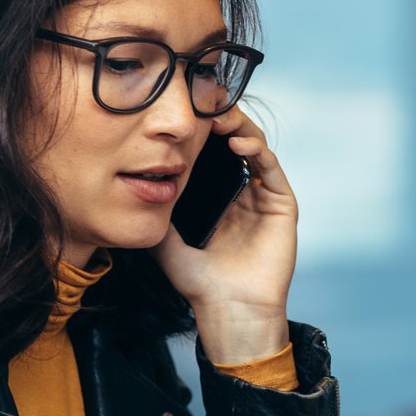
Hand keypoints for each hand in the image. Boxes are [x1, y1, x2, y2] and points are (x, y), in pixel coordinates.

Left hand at [152, 109, 297, 365]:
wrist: (228, 311)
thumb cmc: (199, 284)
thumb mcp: (166, 241)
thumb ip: (156, 214)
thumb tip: (131, 188)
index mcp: (220, 199)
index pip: (214, 154)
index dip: (202, 132)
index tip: (184, 115)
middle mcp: (245, 194)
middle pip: (236, 143)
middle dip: (221, 121)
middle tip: (203, 104)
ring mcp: (265, 198)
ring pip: (256, 148)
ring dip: (239, 128)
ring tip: (218, 116)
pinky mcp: (283, 206)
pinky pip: (271, 168)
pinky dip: (257, 150)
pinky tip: (238, 142)